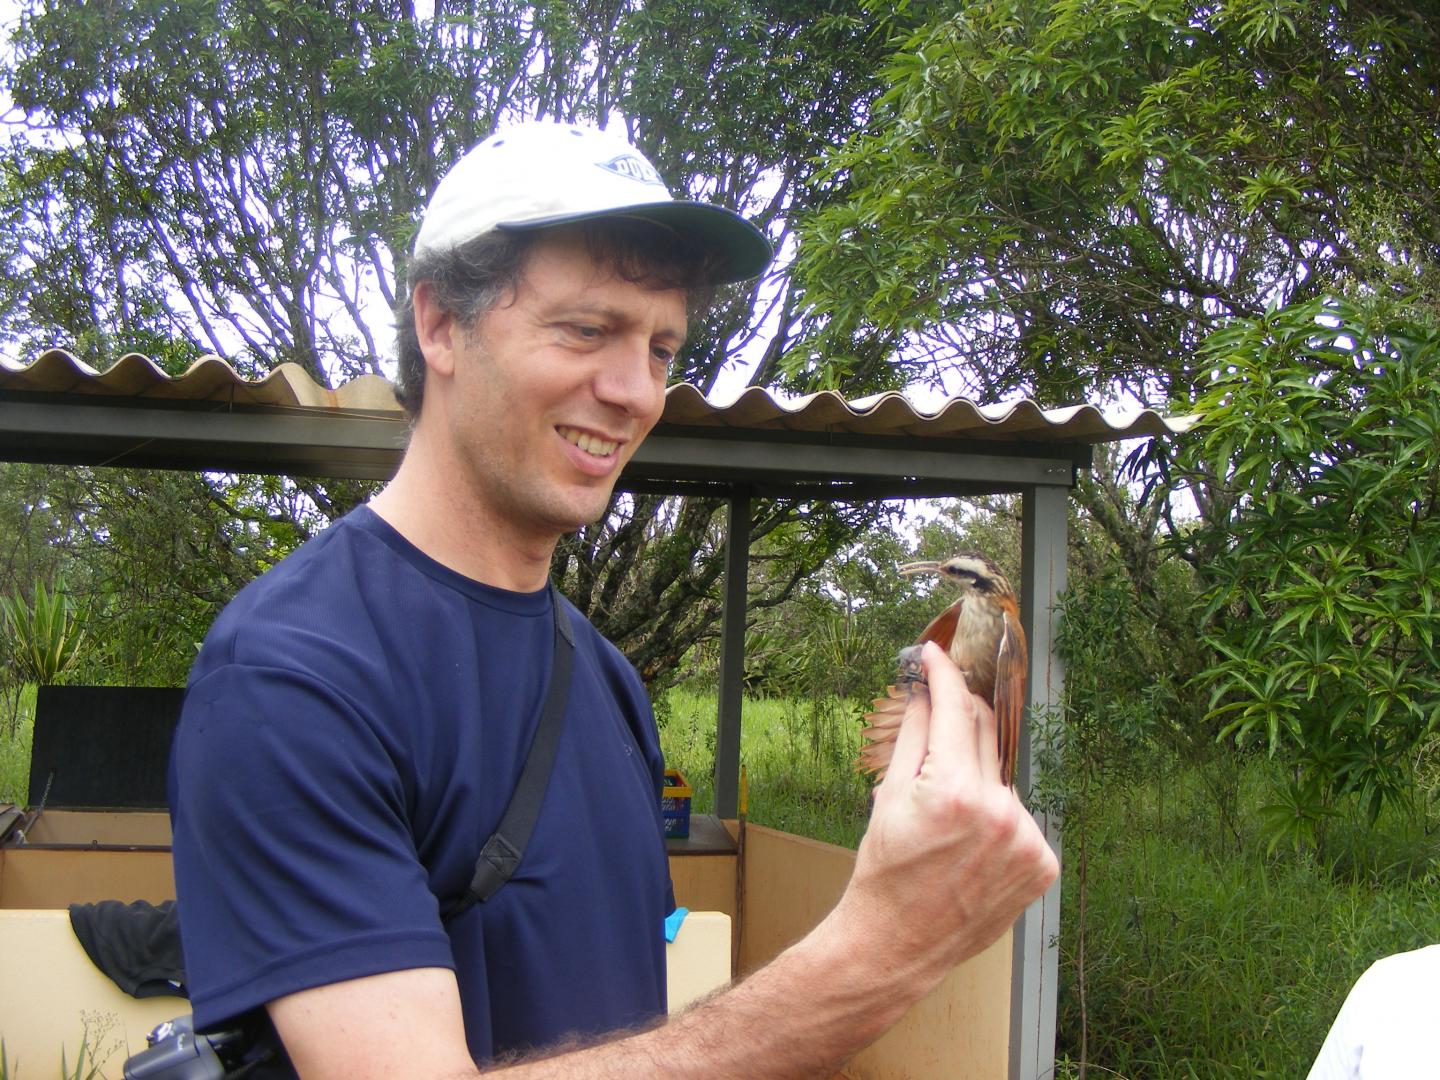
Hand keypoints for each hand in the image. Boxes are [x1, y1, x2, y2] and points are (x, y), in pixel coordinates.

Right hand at [837, 641, 1057, 994]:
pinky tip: (973, 846)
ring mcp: (1026, 841)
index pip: (956, 709)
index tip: (936, 655)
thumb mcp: (889, 794)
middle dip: (959, 723)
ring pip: (1002, 778)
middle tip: (938, 722)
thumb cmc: (886, 870)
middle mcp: (998, 813)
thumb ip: (915, 733)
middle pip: (984, 736)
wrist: (899, 942)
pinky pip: (1020, 818)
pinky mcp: (1042, 864)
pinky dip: (999, 820)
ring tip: (949, 820)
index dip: (944, 674)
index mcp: (955, 791)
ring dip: (979, 780)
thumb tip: (925, 688)